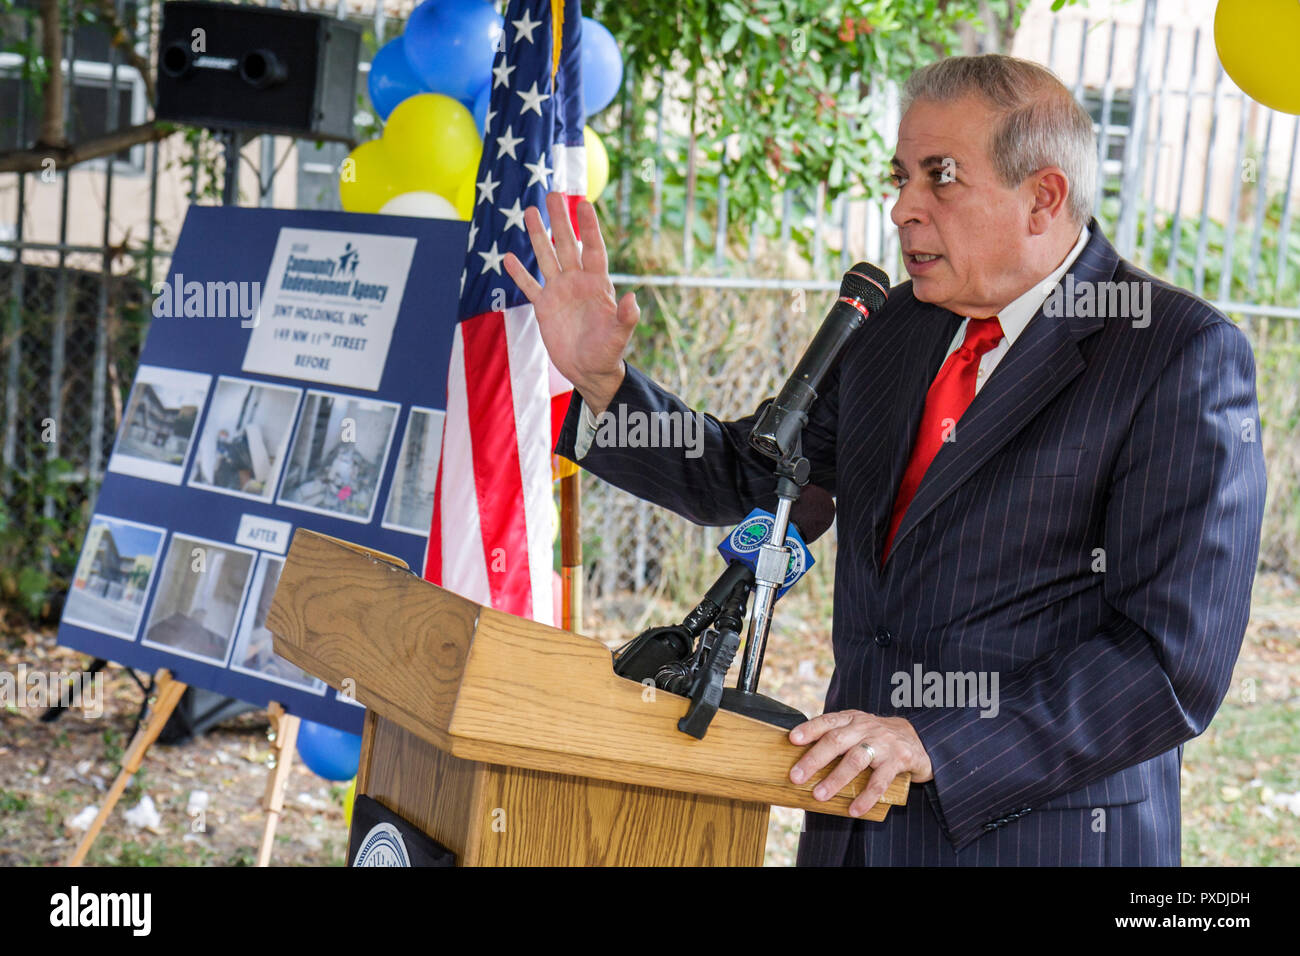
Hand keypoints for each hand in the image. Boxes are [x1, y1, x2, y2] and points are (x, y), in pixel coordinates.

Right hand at [503, 191, 637, 414]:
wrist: (589, 371)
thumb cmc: (608, 353)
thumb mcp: (619, 337)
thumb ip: (626, 318)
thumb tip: (633, 299)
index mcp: (598, 284)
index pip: (593, 249)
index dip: (589, 227)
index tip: (584, 203)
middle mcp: (577, 282)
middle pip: (567, 244)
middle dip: (560, 219)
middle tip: (553, 193)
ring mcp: (560, 292)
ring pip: (547, 257)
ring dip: (537, 235)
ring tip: (529, 211)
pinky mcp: (544, 307)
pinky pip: (529, 286)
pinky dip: (519, 273)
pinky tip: (508, 257)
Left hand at [788, 710, 932, 816]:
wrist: (918, 740)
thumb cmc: (877, 739)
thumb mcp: (857, 730)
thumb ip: (836, 739)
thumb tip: (803, 763)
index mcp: (852, 720)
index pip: (827, 721)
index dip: (809, 729)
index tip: (792, 739)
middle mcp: (865, 728)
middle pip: (837, 741)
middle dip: (814, 759)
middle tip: (796, 776)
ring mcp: (883, 743)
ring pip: (856, 759)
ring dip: (835, 779)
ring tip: (819, 795)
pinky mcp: (899, 760)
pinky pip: (880, 780)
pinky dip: (866, 797)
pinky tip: (854, 810)